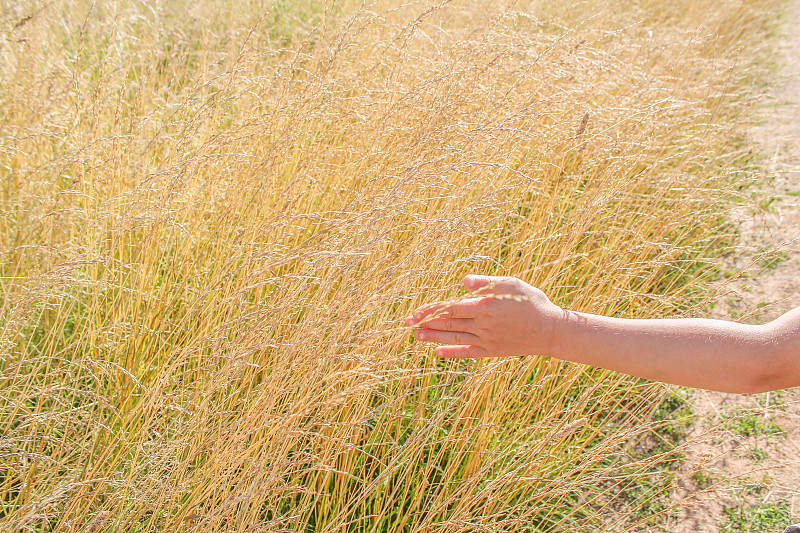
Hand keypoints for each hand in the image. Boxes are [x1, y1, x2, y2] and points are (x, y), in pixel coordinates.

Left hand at [404, 275, 561, 357]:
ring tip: (416, 336)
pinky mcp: (493, 351)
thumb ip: (486, 283)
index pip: (451, 308)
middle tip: (407, 324)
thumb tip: (463, 281)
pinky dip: (452, 352)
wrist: (551, 330)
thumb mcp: (511, 284)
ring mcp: (487, 340)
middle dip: (426, 323)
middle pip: (449, 324)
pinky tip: (438, 352)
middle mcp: (483, 325)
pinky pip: (468, 352)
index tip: (415, 312)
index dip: (432, 310)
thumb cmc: (532, 302)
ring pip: (455, 338)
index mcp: (485, 306)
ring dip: (434, 338)